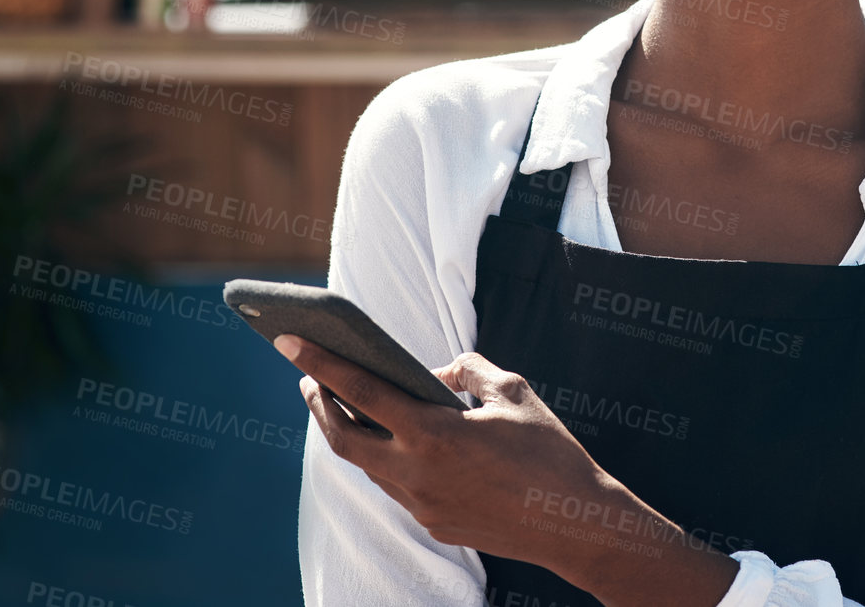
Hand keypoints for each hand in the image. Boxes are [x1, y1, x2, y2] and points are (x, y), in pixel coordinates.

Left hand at [277, 336, 634, 577]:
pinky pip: (397, 486)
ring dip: (352, 433)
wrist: (575, 523)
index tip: (289, 340)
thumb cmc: (550, 453)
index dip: (322, 363)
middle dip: (319, 403)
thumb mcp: (514, 393)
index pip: (362, 392)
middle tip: (308, 376)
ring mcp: (422, 506)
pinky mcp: (435, 524)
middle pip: (344, 438)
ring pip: (368, 466)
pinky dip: (385, 457)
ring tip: (347, 405)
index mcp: (433, 434)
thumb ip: (468, 371)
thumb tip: (439, 373)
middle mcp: (416, 474)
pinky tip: (396, 442)